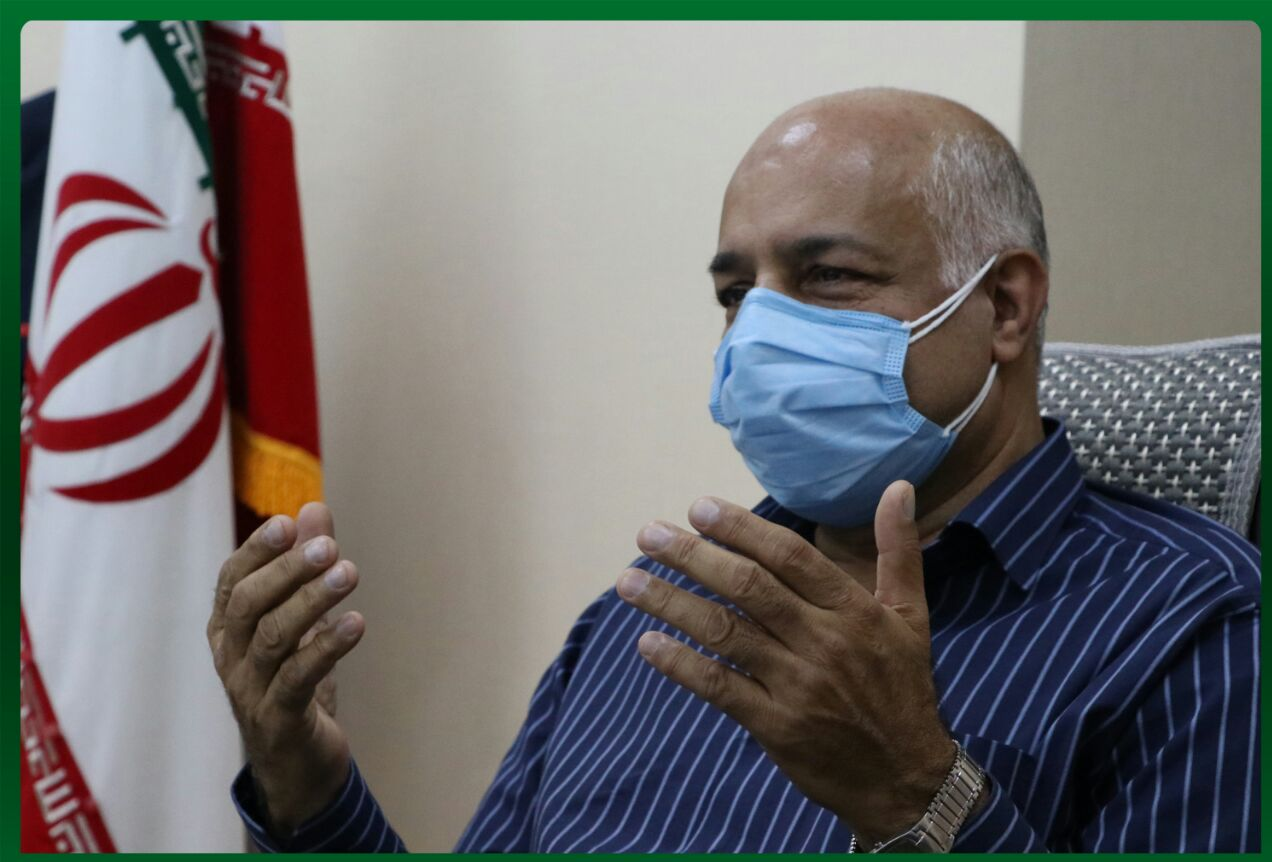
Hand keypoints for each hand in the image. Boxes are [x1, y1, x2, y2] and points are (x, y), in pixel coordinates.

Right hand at [207, 502, 365, 835]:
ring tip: (349, 574)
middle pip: (248, 604)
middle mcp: (229, 656)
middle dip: (287, 571)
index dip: (258, 550)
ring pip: (273, 638)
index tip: (290, 523)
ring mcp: (248, 690)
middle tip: (329, 547)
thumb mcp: (301, 620)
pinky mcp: (276, 720)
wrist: (297, 765)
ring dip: (312, 602)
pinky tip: (356, 624)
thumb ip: (305, 565)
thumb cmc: (295, 682)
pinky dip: (327, 647)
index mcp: (228, 629)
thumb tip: (315, 507)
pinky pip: (298, 678)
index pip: (232, 580)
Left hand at [616, 481, 955, 845]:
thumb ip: (898, 550)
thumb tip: (898, 487)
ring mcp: (797, 685)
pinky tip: (647, 642)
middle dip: (692, 556)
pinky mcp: (775, 726)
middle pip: (748, 587)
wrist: (906, 779)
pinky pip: (719, 687)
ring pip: (725, 632)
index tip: (697, 507)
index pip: (789, 556)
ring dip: (672, 603)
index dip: (741, 528)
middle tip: (647, 534)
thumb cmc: (902, 688)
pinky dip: (680, 664)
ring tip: (629, 581)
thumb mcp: (912, 616)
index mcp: (854, 610)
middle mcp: (824, 642)